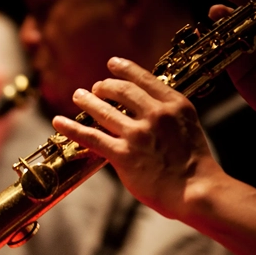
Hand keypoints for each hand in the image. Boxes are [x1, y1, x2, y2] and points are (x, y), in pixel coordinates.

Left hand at [51, 57, 223, 220]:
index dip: (125, 69)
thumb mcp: (188, 128)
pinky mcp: (123, 155)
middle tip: (96, 87)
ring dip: (87, 101)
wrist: (196, 190)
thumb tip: (148, 111)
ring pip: (104, 111)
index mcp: (175, 105)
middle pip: (122, 91)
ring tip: (78, 96)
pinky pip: (91, 137)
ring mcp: (138, 134)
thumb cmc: (194, 165)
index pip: (145, 79)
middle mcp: (155, 114)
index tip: (112, 64)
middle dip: (105, 86)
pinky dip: (72, 128)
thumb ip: (169, 116)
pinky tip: (59, 121)